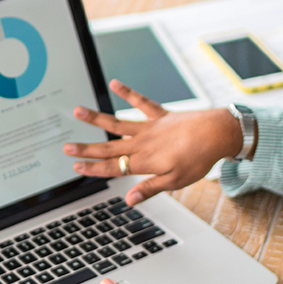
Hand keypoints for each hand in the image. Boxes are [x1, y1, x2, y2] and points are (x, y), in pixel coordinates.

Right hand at [63, 80, 243, 205]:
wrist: (217, 134)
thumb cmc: (199, 159)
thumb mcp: (175, 181)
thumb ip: (149, 188)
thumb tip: (128, 200)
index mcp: (144, 161)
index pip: (112, 168)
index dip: (92, 168)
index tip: (75, 166)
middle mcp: (142, 143)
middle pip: (108, 147)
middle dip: (85, 148)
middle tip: (65, 146)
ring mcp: (150, 127)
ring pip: (117, 122)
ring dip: (96, 118)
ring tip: (77, 111)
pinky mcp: (160, 115)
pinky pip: (141, 102)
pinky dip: (127, 92)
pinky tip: (114, 83)